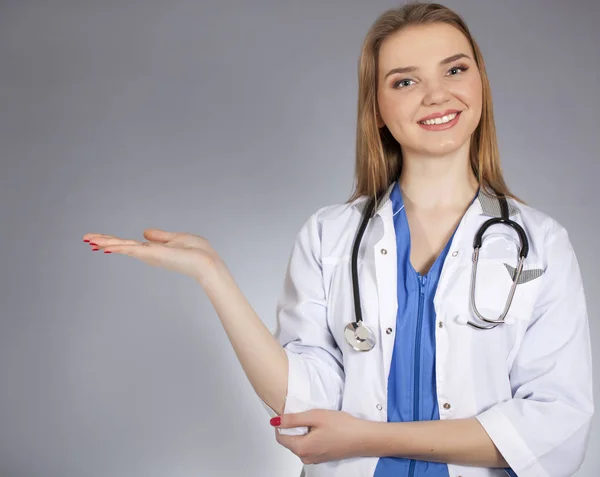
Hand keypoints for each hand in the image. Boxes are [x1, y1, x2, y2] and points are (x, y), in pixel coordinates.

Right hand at [82, 229, 225, 284]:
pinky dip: (118, 246)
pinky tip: (105, 246)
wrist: (206, 262)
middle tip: (86, 239)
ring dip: (106, 242)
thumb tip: (145, 232)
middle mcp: (148, 254)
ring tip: (89, 240)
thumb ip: (160, 236)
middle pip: (122, 246)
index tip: (99, 239)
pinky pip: (131, 249)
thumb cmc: (197, 252)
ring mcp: (149, 255)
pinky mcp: (153, 254)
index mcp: (153, 250)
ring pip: (123, 247)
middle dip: (104, 242)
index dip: (114, 241)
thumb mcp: (176, 238)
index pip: (130, 244)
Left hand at [272, 410, 370, 464]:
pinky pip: (309, 446)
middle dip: (294, 427)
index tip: (290, 413)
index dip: (282, 423)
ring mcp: (314, 459)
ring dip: (303, 431)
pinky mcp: (322, 457)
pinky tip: (323, 429)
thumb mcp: (315, 416)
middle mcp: (306, 457)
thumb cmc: (343, 427)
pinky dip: (311, 436)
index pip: (280, 437)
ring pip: (300, 443)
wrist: (363, 438)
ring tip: (317, 421)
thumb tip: (275, 421)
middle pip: (290, 440)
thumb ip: (293, 419)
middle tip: (307, 415)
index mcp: (301, 448)